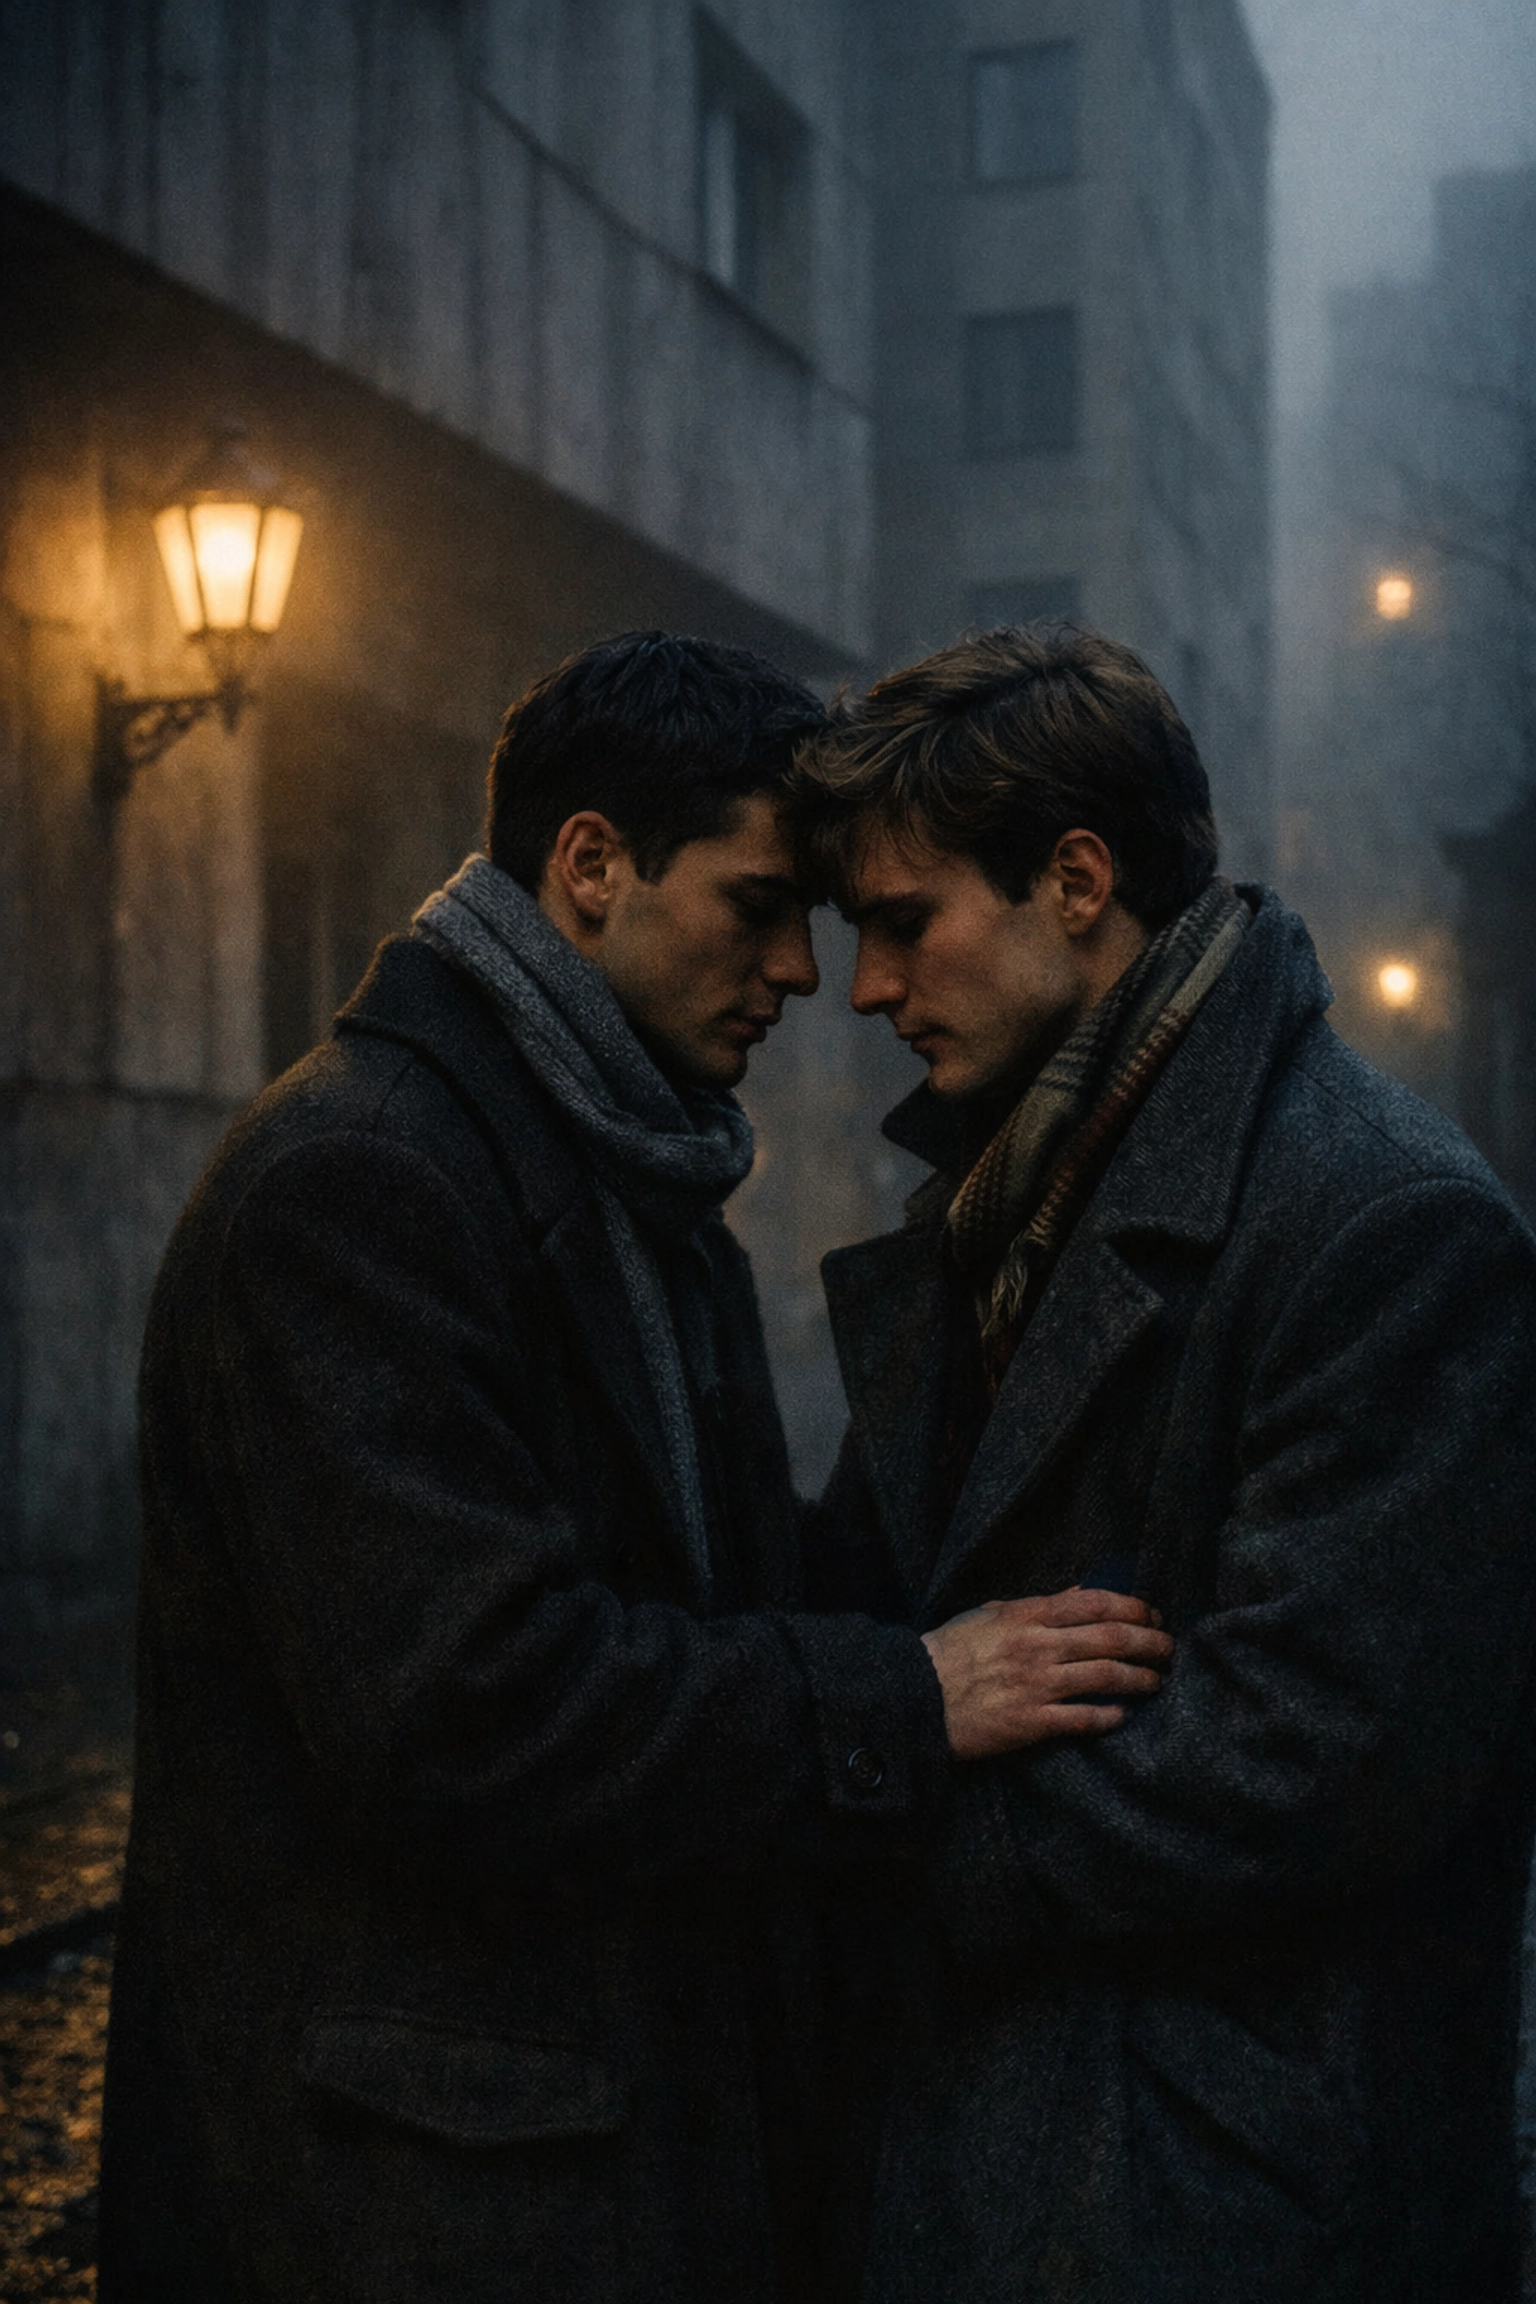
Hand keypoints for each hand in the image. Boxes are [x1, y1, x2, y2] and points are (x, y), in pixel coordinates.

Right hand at [921, 1589, 1172, 1758]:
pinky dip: (1108, 1716)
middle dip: (1149, 1641)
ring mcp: (1036, 1685)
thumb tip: (1081, 1593)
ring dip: (1140, 1678)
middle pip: (1111, 1639)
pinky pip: (1082, 1719)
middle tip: (1168, 1646)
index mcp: (1026, 1615)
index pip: (1094, 1603)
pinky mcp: (1030, 1723)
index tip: (1153, 1613)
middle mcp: (1037, 1647)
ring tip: (1157, 1681)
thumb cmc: (950, 1651)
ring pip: (1105, 1677)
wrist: (915, 1695)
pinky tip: (1123, 1714)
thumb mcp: (991, 1614)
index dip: (1133, 1607)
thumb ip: (1038, 1605)